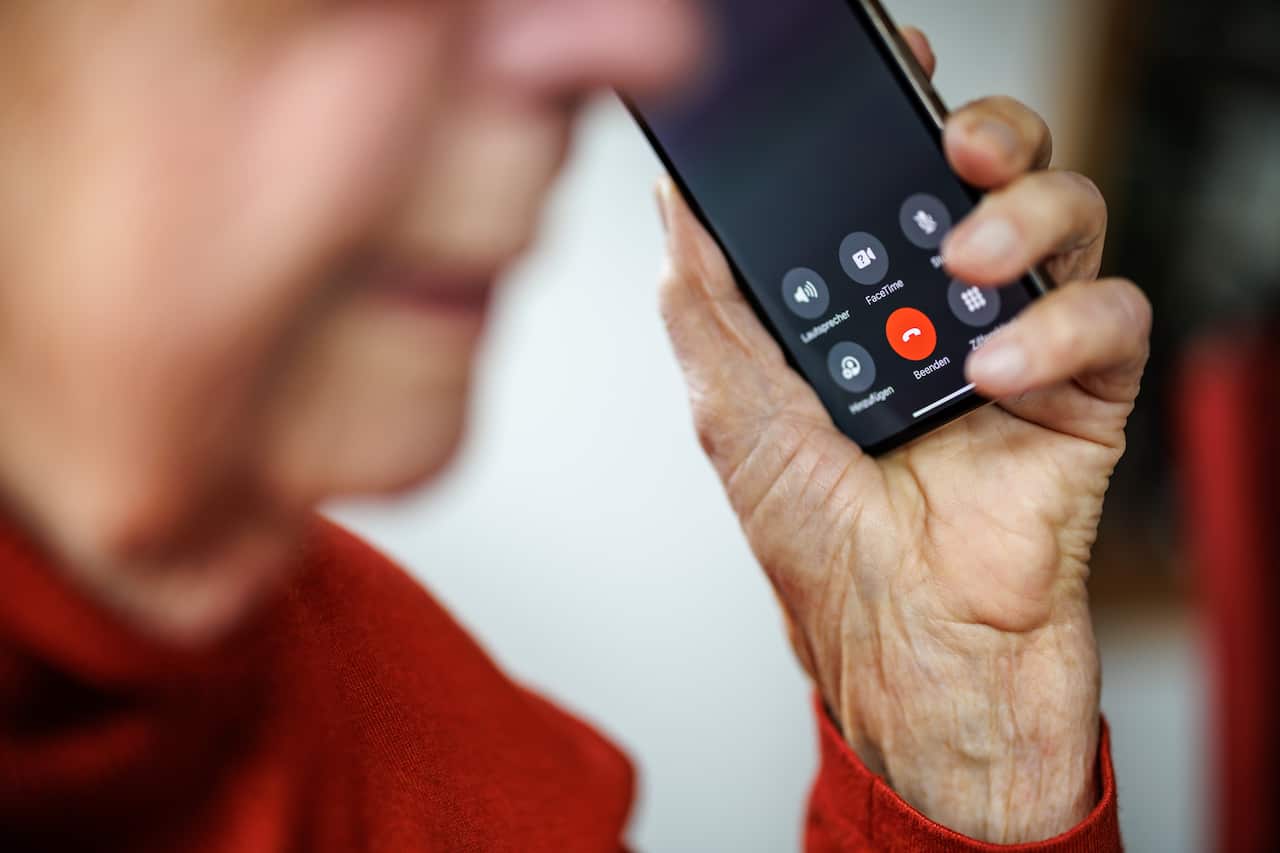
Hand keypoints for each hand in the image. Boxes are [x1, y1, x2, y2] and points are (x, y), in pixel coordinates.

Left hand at [656, 28, 1149, 843]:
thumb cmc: (818, 540)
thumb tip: (677, 201)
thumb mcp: (730, 407)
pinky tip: (997, 370)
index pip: (889, 177)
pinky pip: (1110, 314)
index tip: (891, 66)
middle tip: (949, 142)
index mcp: (861, 303)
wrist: (903, 643)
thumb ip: (706, 299)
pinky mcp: (1085, 389)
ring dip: (1022, 216)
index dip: (896, 113)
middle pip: (991, 172)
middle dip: (981, 135)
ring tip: (962, 261)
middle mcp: (943, 308)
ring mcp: (1018, 341)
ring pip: (1066, 215)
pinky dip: (1058, 328)